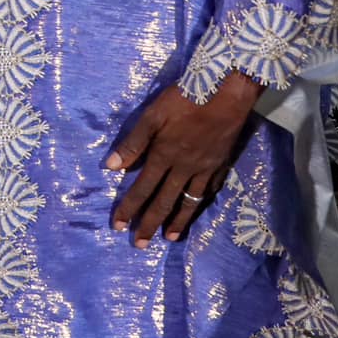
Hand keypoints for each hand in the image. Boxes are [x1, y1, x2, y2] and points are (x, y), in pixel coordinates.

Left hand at [106, 72, 260, 245]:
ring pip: (189, 201)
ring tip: (169, 238)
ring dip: (177, 221)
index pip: (141, 189)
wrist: (226, 92)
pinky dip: (201, 203)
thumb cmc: (184, 100)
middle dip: (149, 224)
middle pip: (164, 202)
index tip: (118, 227)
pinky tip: (196, 209)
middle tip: (140, 245)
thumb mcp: (152, 115)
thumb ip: (133, 142)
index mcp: (163, 157)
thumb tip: (111, 166)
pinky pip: (210, 190)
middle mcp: (184, 168)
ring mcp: (205, 169)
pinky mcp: (221, 164)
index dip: (129, 208)